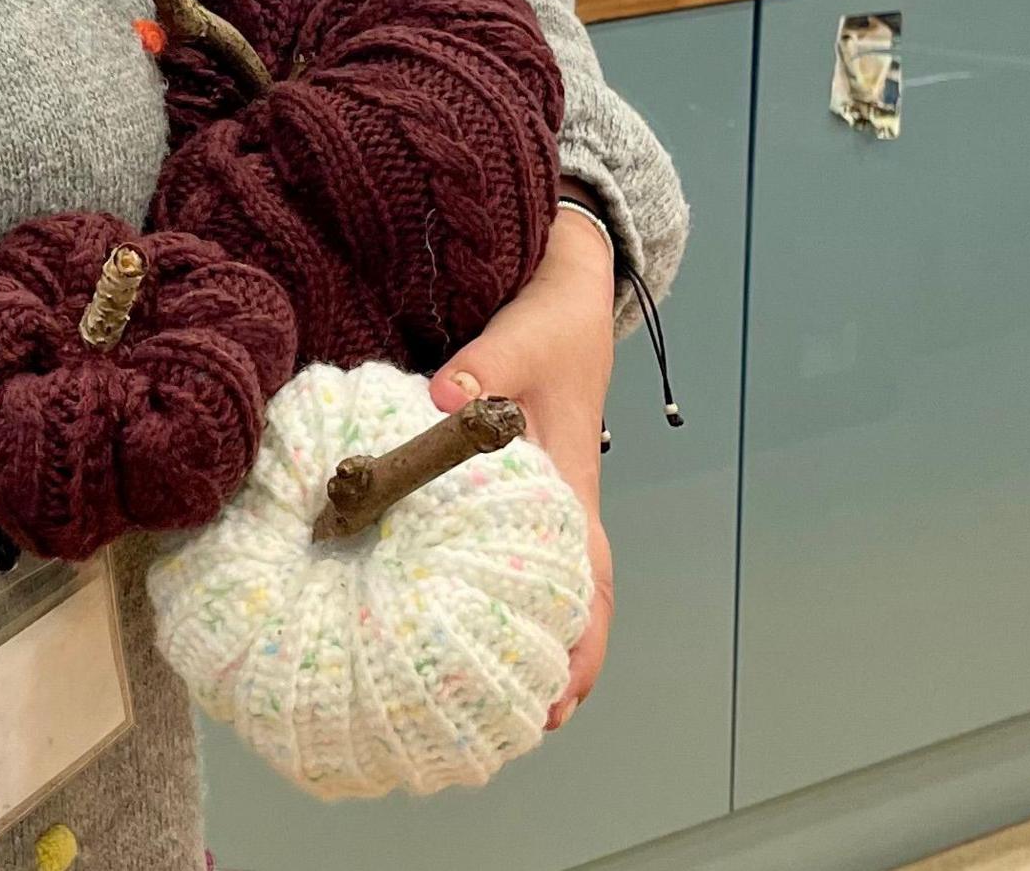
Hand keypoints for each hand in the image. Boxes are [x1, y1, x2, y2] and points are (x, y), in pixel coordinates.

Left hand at [430, 209, 617, 728]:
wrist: (565, 296)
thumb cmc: (548, 328)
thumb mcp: (520, 338)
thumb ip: (483, 367)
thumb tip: (441, 400)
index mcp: (571, 493)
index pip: (588, 591)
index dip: (577, 654)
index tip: (553, 704)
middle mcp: (563, 516)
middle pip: (571, 616)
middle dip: (547, 677)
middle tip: (505, 733)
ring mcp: (541, 514)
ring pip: (543, 599)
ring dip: (521, 651)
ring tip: (476, 711)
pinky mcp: (514, 503)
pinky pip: (514, 568)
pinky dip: (495, 607)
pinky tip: (449, 632)